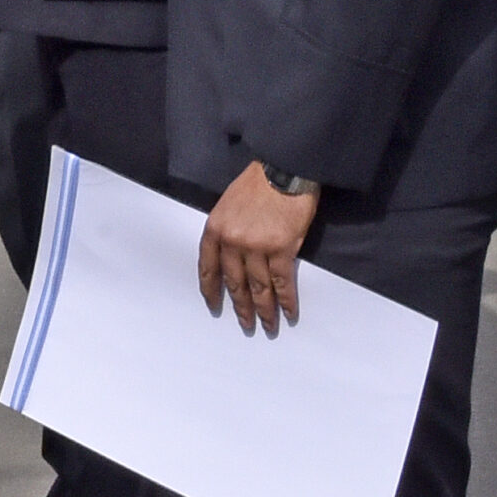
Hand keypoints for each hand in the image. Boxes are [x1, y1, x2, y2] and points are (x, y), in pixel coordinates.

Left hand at [199, 162, 318, 335]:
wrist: (283, 169)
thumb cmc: (257, 183)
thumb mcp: (228, 204)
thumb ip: (227, 230)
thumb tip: (233, 258)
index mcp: (215, 228)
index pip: (208, 267)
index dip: (210, 290)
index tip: (213, 306)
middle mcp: (232, 241)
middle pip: (235, 282)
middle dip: (241, 307)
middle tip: (245, 324)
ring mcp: (256, 247)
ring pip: (259, 287)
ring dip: (264, 310)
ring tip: (267, 326)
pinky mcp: (281, 249)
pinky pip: (282, 282)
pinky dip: (287, 301)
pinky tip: (289, 314)